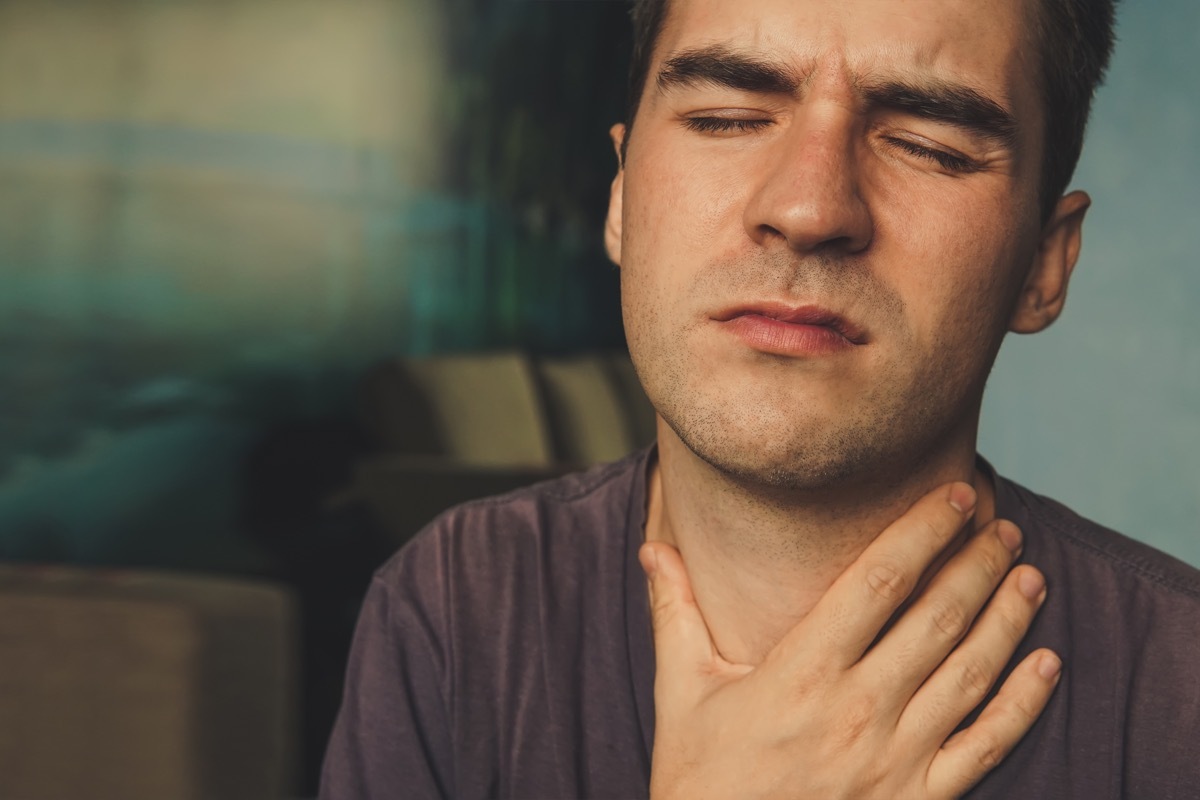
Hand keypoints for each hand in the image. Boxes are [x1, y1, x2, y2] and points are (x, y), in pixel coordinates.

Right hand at [641, 482, 1058, 799]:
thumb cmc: (700, 780)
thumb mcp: (681, 692)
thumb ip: (675, 612)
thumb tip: (653, 545)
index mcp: (801, 672)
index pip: (879, 581)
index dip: (923, 531)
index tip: (956, 496)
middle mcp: (858, 710)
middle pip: (936, 618)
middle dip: (977, 564)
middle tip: (1003, 527)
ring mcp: (895, 759)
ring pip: (970, 673)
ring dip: (1007, 618)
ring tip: (1029, 575)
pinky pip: (986, 746)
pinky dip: (1022, 704)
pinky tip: (1045, 664)